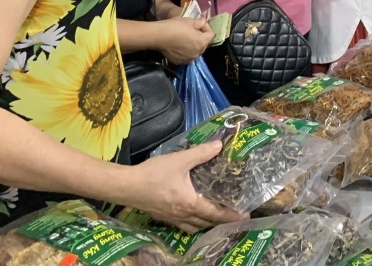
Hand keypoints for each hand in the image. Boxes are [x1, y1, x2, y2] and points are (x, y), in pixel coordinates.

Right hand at [125, 141, 246, 232]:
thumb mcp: (180, 160)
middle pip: (207, 223)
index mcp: (191, 203)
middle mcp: (183, 215)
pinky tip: (194, 215)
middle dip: (223, 221)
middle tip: (236, 215)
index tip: (245, 215)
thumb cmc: (154, 174)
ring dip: (208, 223)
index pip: (216, 214)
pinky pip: (184, 225)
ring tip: (218, 217)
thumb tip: (219, 145)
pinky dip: (194, 223)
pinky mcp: (163, 217)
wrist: (126, 186)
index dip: (232, 215)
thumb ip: (201, 153)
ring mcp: (172, 218)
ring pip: (195, 226)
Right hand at [156, 15, 213, 63]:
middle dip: (201, 37)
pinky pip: (187, 56)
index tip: (199, 23)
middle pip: (204, 44)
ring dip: (194, 45)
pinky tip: (179, 45)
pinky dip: (186, 51)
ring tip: (186, 38)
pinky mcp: (180, 62)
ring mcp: (189, 59)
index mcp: (202, 42)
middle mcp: (198, 53)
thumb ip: (199, 22)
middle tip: (193, 30)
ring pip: (196, 51)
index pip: (211, 34)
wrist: (158, 36)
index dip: (206, 27)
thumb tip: (204, 22)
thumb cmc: (175, 26)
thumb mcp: (189, 21)